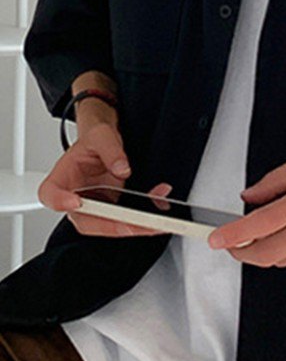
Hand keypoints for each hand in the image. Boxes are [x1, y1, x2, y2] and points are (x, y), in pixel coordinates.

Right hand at [38, 117, 171, 237]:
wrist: (106, 143)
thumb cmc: (94, 141)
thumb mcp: (100, 134)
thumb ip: (110, 149)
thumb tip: (122, 169)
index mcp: (62, 179)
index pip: (51, 195)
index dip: (61, 202)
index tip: (76, 202)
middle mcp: (76, 198)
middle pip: (86, 221)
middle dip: (112, 226)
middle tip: (133, 223)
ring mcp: (96, 207)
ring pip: (110, 226)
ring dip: (135, 225)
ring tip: (156, 219)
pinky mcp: (114, 210)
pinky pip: (128, 219)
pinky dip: (147, 216)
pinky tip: (159, 203)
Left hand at [207, 144, 285, 267]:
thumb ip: (275, 181)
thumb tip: (252, 196)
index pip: (255, 228)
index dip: (231, 236)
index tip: (215, 240)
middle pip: (265, 256)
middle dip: (243, 253)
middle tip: (235, 245)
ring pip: (285, 259)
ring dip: (271, 250)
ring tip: (275, 229)